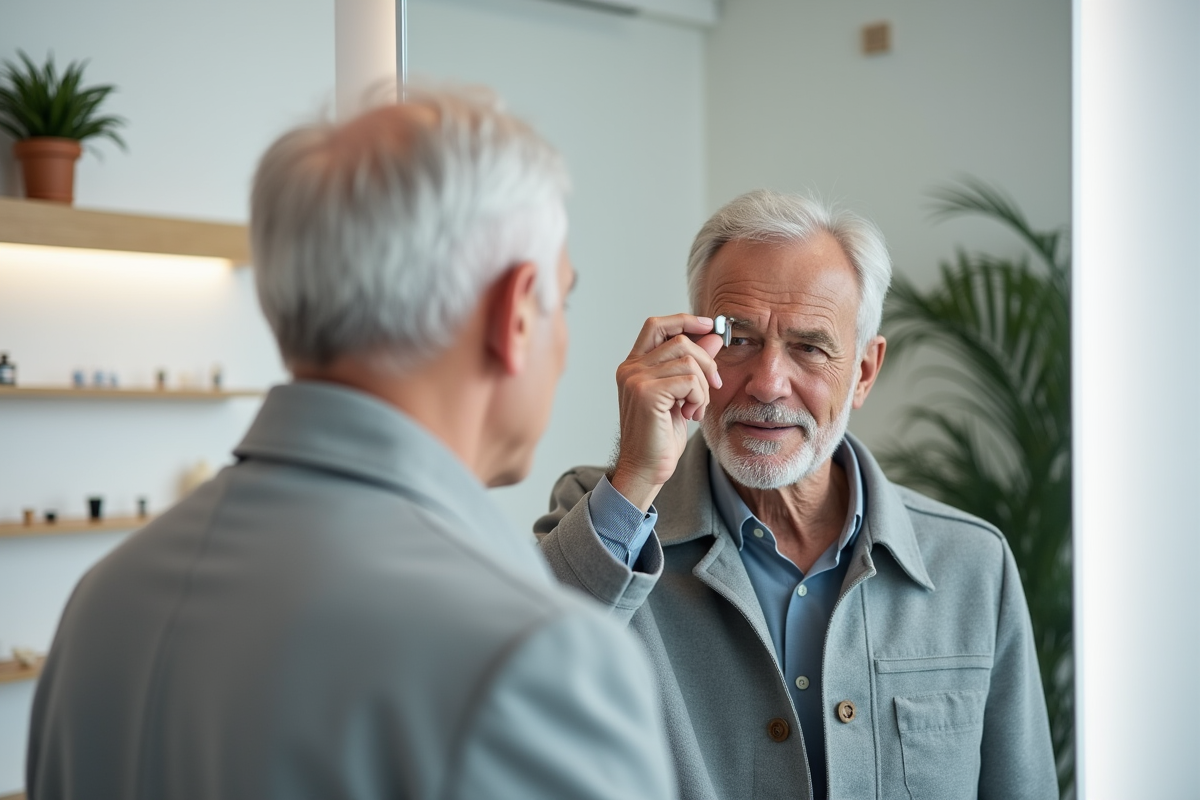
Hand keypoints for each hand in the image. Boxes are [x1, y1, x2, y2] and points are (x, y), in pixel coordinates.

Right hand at [610, 314, 723, 511]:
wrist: (646, 469)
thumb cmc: (661, 436)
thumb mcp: (682, 395)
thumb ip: (693, 364)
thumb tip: (714, 337)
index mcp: (634, 365)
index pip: (657, 325)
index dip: (684, 320)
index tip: (711, 325)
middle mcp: (630, 368)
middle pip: (680, 341)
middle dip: (706, 361)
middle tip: (715, 384)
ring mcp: (635, 379)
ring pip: (688, 361)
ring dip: (703, 387)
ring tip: (696, 409)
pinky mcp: (646, 393)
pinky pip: (689, 380)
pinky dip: (699, 398)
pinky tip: (691, 415)